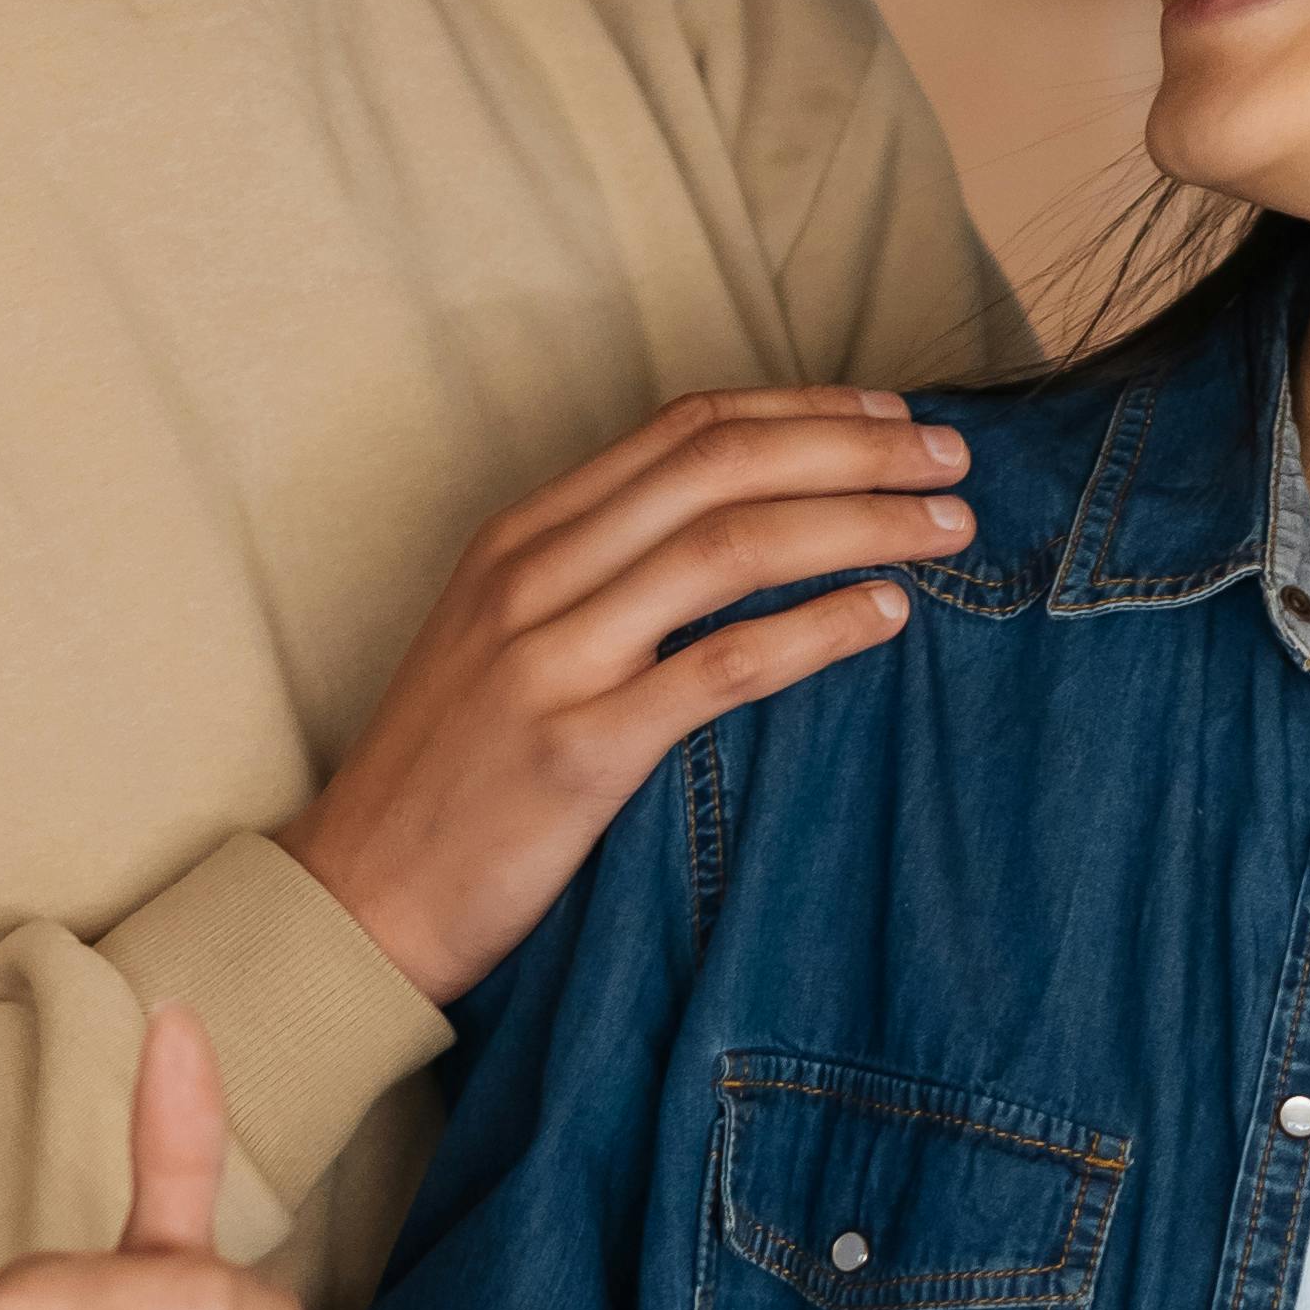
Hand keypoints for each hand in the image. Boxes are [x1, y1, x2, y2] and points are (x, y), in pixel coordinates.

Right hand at [284, 386, 973, 1005]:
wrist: (357, 901)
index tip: (891, 414)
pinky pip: (721, 668)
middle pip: (720, 466)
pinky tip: (888, 616)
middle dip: (855, 446)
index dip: (801, 408)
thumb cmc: (448, 778)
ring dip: (858, 522)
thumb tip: (741, 536)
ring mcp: (550, 658)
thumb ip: (601, 577)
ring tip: (946, 527)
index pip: (683, 430)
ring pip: (730, 547)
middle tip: (953, 456)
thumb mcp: (504, 642)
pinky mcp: (577, 750)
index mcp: (519, 535)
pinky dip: (818, 629)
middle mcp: (532, 575)